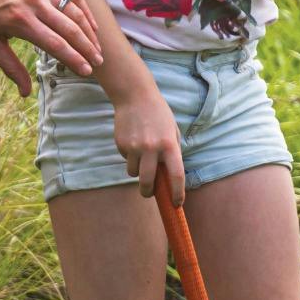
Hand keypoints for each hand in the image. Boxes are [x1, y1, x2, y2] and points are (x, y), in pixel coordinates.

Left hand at [0, 0, 102, 93]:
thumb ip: (10, 66)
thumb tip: (25, 93)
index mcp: (20, 20)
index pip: (55, 44)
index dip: (74, 59)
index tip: (86, 72)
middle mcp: (35, 3)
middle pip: (70, 29)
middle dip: (87, 48)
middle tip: (98, 63)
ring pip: (75, 12)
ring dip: (90, 32)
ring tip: (97, 49)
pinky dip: (85, 11)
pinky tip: (92, 26)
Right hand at [115, 90, 186, 204]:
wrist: (135, 96)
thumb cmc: (159, 115)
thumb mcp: (172, 130)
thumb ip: (173, 152)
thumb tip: (170, 177)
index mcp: (169, 145)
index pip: (176, 175)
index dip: (178, 193)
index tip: (177, 203)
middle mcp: (152, 148)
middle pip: (148, 182)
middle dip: (148, 192)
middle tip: (149, 193)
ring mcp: (134, 147)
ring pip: (134, 173)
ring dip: (138, 171)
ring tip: (141, 155)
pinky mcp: (121, 145)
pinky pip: (126, 160)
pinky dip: (130, 157)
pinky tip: (133, 141)